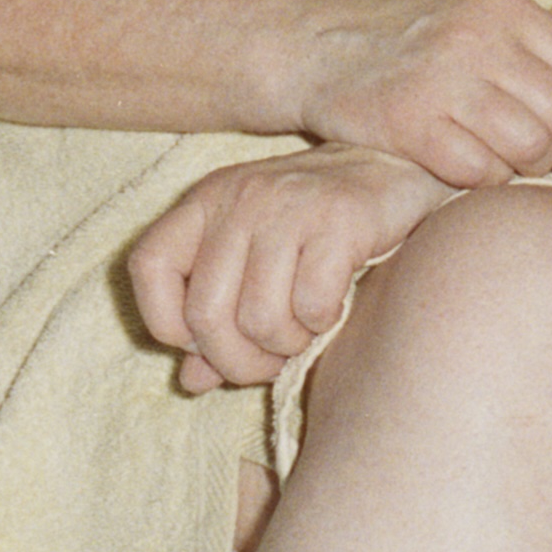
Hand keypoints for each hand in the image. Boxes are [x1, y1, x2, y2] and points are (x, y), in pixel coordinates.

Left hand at [121, 150, 434, 393]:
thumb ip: (219, 318)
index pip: (148, 266)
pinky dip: (323, 324)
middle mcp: (241, 197)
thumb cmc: (322, 226)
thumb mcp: (257, 261)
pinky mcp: (340, 219)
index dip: (168, 322)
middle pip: (206, 314)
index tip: (207, 341)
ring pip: (260, 320)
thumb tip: (191, 381)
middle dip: (239, 360)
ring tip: (306, 330)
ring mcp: (289, 205)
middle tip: (271, 361)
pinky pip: (311, 306)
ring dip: (287, 345)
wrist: (402, 170)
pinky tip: (336, 306)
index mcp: (208, 200)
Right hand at [282, 0, 551, 192]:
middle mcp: (478, 35)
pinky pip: (478, 171)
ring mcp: (442, 77)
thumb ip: (533, 42)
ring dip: (534, 170)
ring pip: (528, 146)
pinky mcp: (409, 121)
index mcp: (504, 4)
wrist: (317, 47)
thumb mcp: (472, 11)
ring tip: (521, 170)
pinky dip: (488, 182)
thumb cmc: (408, 36)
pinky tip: (477, 174)